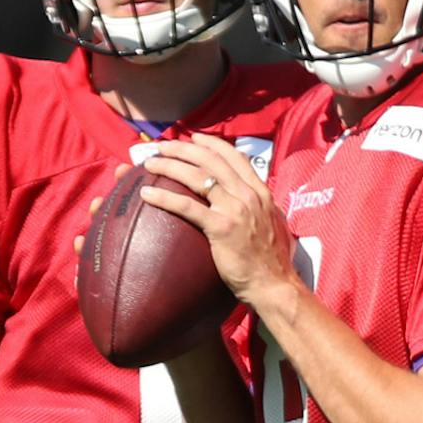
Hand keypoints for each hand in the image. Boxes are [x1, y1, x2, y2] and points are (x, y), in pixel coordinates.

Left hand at [137, 134, 294, 308]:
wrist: (275, 284)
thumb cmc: (272, 263)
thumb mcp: (273, 225)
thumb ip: (261, 209)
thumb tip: (254, 207)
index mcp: (260, 191)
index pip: (234, 157)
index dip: (212, 144)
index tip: (194, 138)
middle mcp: (248, 194)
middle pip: (211, 161)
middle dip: (184, 148)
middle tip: (164, 146)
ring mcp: (235, 209)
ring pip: (198, 177)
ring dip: (170, 165)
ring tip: (150, 164)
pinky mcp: (221, 228)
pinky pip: (187, 207)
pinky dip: (165, 197)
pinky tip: (146, 194)